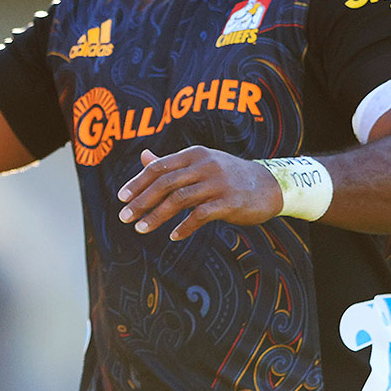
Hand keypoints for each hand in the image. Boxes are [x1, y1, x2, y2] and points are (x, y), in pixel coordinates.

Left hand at [117, 147, 282, 239]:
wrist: (269, 186)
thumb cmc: (227, 176)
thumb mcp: (200, 164)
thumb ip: (172, 163)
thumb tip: (144, 156)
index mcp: (194, 155)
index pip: (158, 167)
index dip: (138, 182)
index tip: (122, 198)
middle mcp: (204, 165)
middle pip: (165, 183)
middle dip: (141, 201)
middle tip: (124, 216)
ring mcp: (217, 183)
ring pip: (179, 199)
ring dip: (156, 216)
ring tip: (141, 228)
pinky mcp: (229, 202)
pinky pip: (200, 215)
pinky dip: (184, 226)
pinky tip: (173, 235)